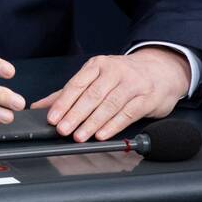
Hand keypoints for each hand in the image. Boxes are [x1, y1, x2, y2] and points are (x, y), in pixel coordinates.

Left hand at [30, 47, 189, 141]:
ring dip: (92, 122)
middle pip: (91, 95)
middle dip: (75, 114)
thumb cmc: (123, 75)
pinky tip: (102, 135)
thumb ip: (68, 92)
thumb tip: (40, 106)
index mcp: (97, 65)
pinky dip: (113, 126)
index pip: (76, 85)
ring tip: (79, 135)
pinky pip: (127, 113)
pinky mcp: (147, 98)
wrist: (161, 69)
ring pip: (109, 105)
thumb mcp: (95, 77)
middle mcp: (114, 72)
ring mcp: (132, 84)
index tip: (52, 118)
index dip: (63, 103)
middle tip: (63, 129)